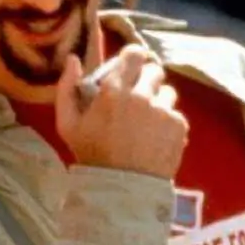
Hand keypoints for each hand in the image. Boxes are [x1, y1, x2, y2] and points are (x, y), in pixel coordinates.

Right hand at [55, 46, 187, 178]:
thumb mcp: (68, 124)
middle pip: (154, 70)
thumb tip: (73, 58)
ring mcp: (163, 110)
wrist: (122, 191)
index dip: (133, 58)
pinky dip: (167, 122)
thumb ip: (66, 88)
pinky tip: (155, 137)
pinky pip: (176, 114)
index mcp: (113, 90)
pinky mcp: (178, 125)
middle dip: (147, 79)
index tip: (130, 68)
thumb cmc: (91, 155)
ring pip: (167, 92)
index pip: (134, 54)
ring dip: (159, 101)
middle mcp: (141, 95)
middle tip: (139, 96)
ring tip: (148, 120)